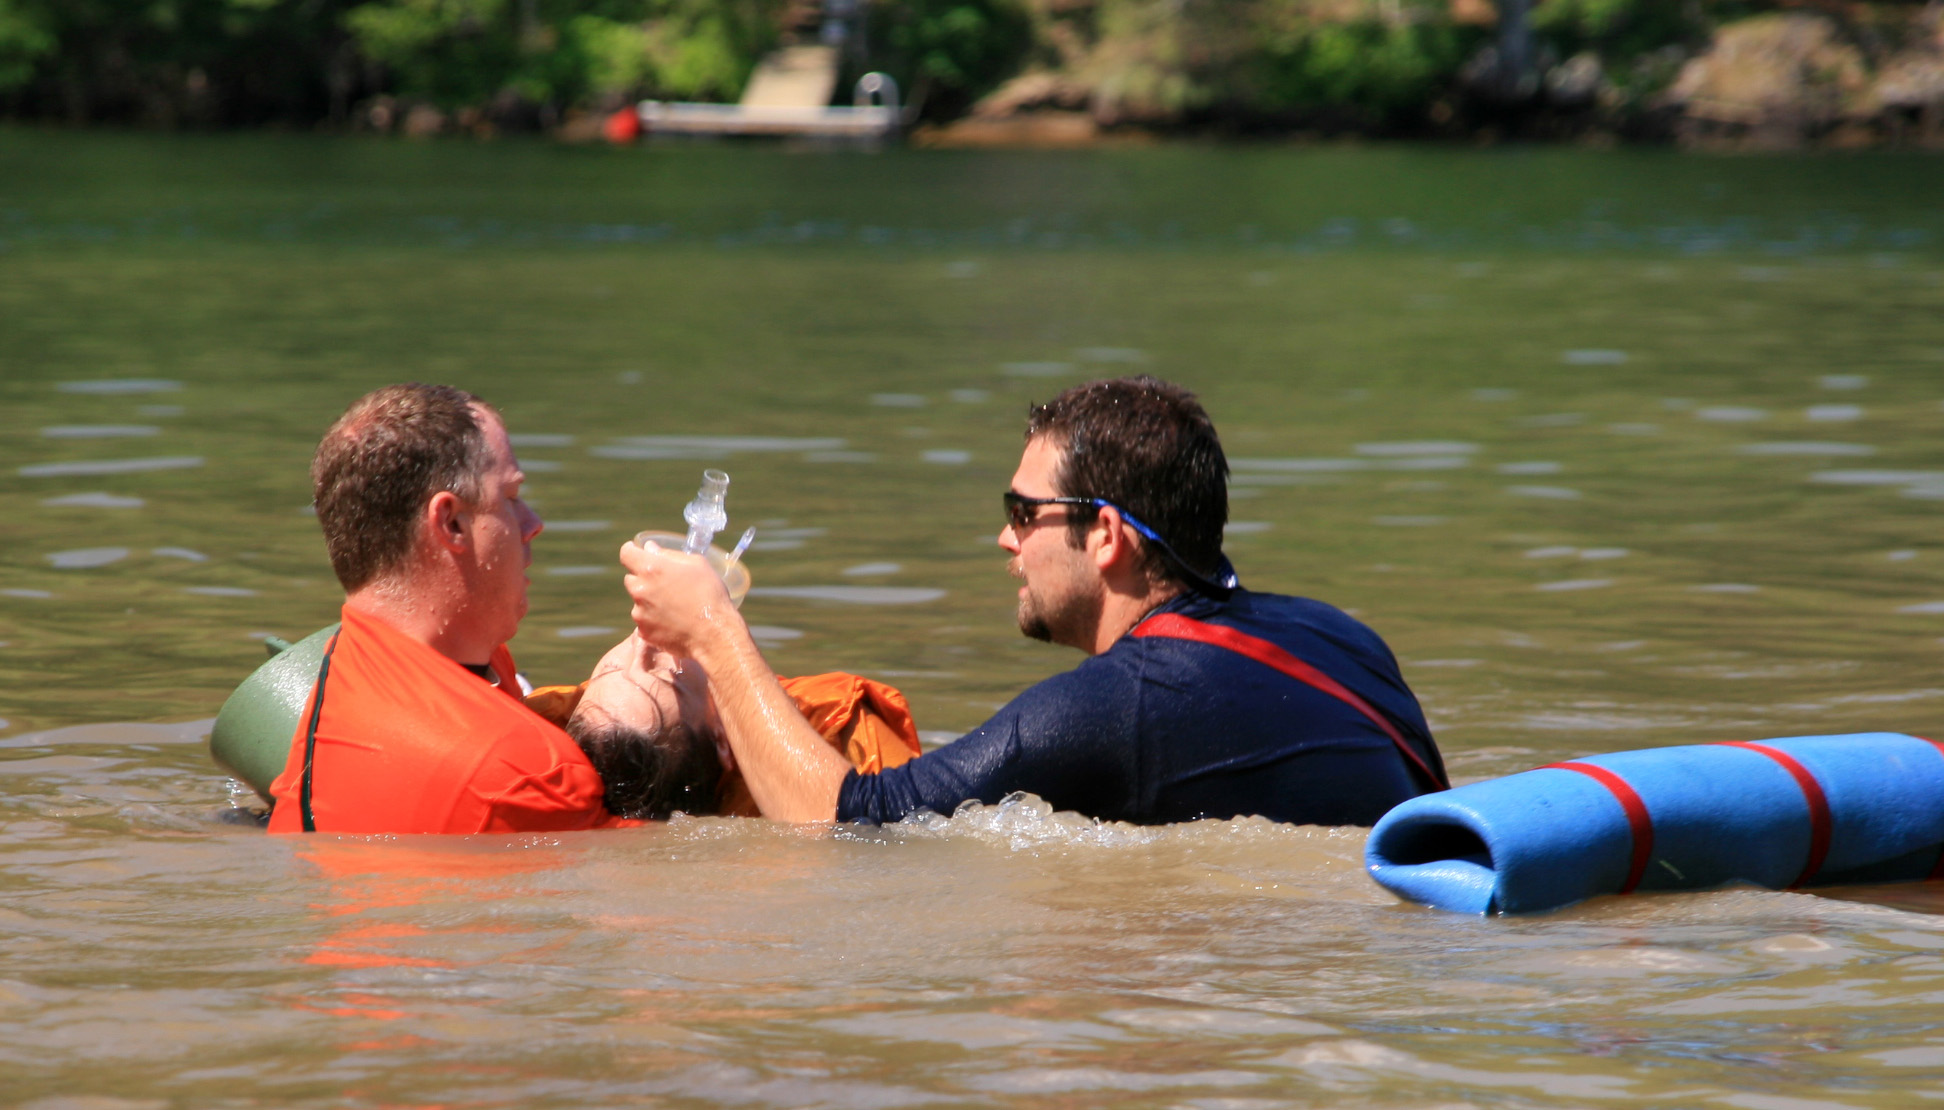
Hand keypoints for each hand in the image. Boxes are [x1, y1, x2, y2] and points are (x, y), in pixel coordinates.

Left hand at [618, 540, 739, 659]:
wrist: (714, 633)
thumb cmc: (710, 594)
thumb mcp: (697, 565)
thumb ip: (669, 554)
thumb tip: (650, 548)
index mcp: (651, 569)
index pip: (626, 553)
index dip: (632, 550)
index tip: (637, 552)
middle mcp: (640, 590)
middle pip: (631, 578)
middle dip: (644, 578)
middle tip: (666, 584)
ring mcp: (639, 613)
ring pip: (638, 600)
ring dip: (649, 600)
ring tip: (675, 606)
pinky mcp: (643, 631)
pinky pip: (644, 620)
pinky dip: (654, 619)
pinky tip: (674, 621)